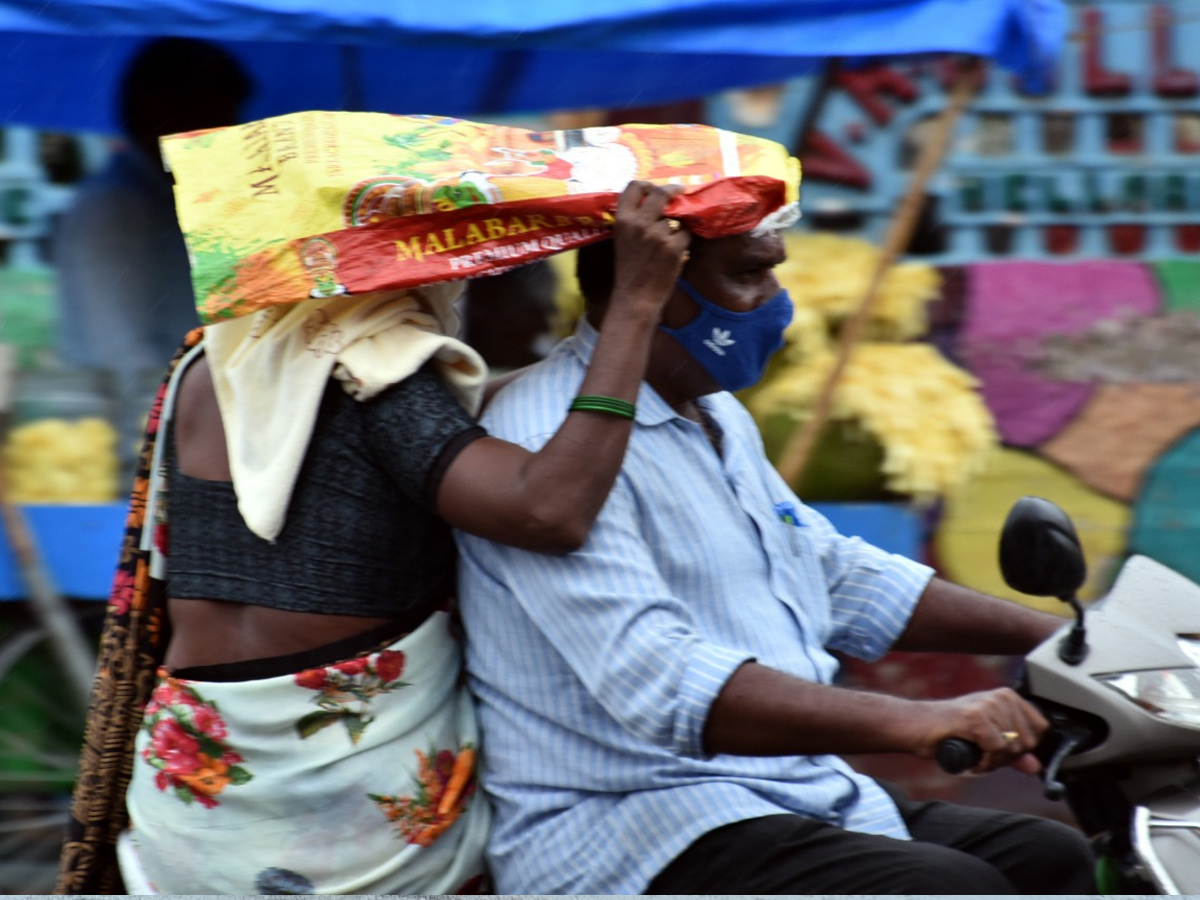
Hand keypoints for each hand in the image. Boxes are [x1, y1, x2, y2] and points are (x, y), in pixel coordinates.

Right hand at [610, 181, 690, 318]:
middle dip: (673, 190)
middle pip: (660, 193)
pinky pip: (685, 234)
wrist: (635, 297)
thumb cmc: (629, 270)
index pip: (634, 186)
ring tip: (668, 244)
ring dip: (676, 228)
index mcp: (622, 220)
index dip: (647, 184)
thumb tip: (654, 202)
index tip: (655, 188)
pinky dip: (683, 243)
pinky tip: (674, 254)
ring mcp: (657, 234)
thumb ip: (634, 220)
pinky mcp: (673, 247)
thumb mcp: (623, 240)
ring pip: (676, 219)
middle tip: (680, 192)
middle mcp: (639, 223)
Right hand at [909, 688, 1047, 774]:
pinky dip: (983, 762)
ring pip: (1012, 749)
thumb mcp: (987, 741)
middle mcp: (1001, 697)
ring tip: (974, 752)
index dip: (1023, 747)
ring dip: (993, 761)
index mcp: (1008, 697)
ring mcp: (989, 705)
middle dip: (1006, 757)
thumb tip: (1036, 766)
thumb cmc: (949, 730)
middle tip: (983, 752)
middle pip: (1028, 743)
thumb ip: (1012, 753)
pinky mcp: (976, 718)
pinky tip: (970, 756)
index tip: (1002, 749)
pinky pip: (996, 751)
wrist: (915, 726)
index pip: (1040, 728)